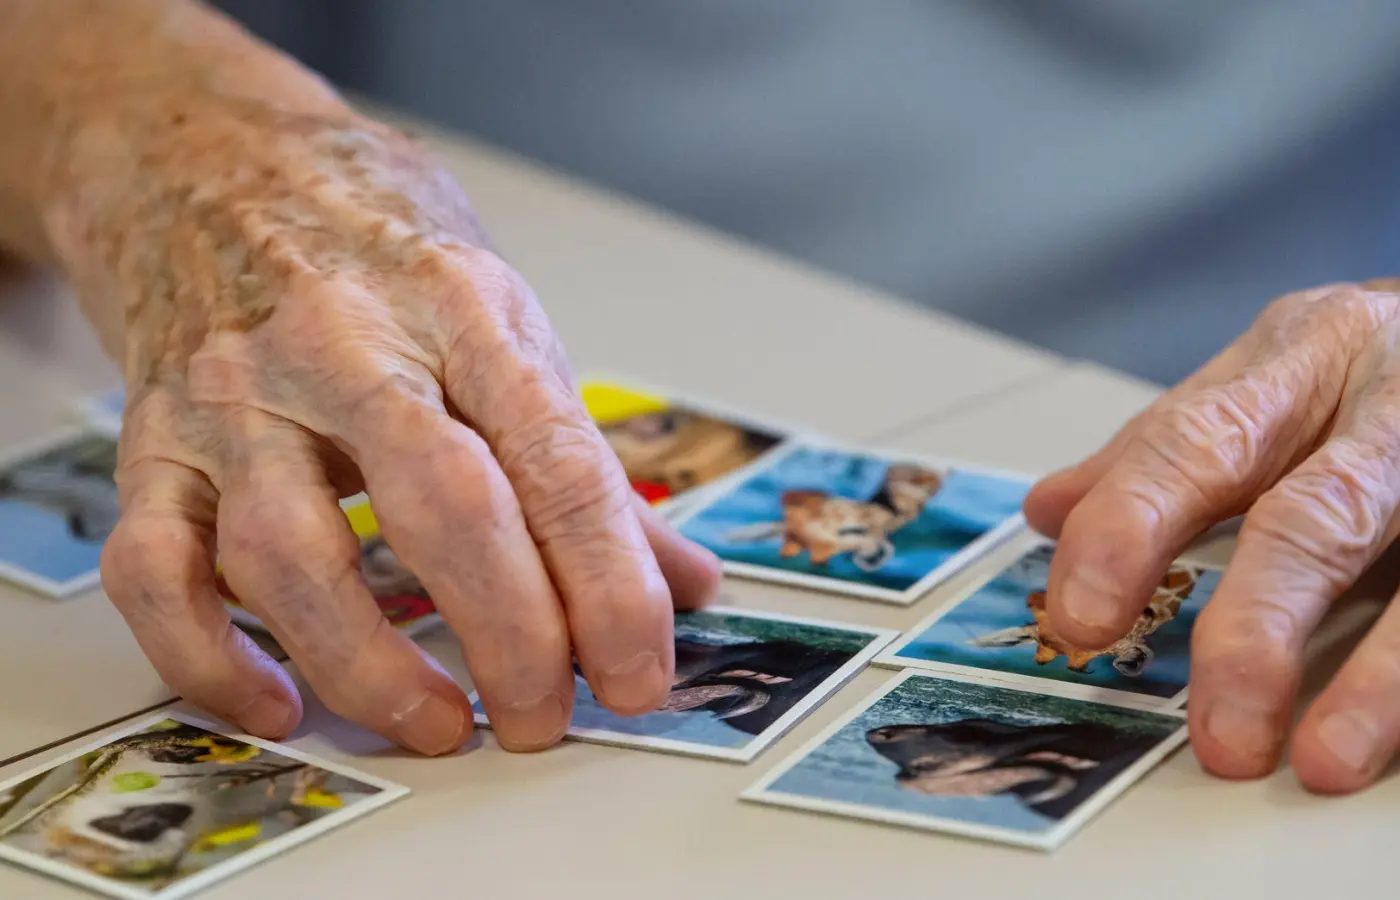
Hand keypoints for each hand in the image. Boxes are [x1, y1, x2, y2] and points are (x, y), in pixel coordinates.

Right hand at [48, 97, 720, 754]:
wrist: (206, 162)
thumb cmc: (374, 249)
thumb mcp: (501, 322)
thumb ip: (584, 460)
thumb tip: (683, 581)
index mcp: (462, 312)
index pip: (558, 464)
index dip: (610, 585)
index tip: (639, 674)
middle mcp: (346, 350)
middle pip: (442, 507)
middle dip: (511, 633)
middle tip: (546, 717)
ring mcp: (236, 399)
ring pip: (290, 554)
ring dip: (371, 665)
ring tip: (441, 725)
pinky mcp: (151, 445)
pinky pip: (155, 570)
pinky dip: (209, 658)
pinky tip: (280, 704)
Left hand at [1023, 251, 1399, 791]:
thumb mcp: (1287, 362)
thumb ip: (1171, 442)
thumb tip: (1050, 511)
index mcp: (1316, 355)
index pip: (1202, 440)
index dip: (1130, 525)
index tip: (1076, 610)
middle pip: (1323, 516)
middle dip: (1260, 625)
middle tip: (1216, 722)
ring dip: (1393, 674)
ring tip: (1327, 757)